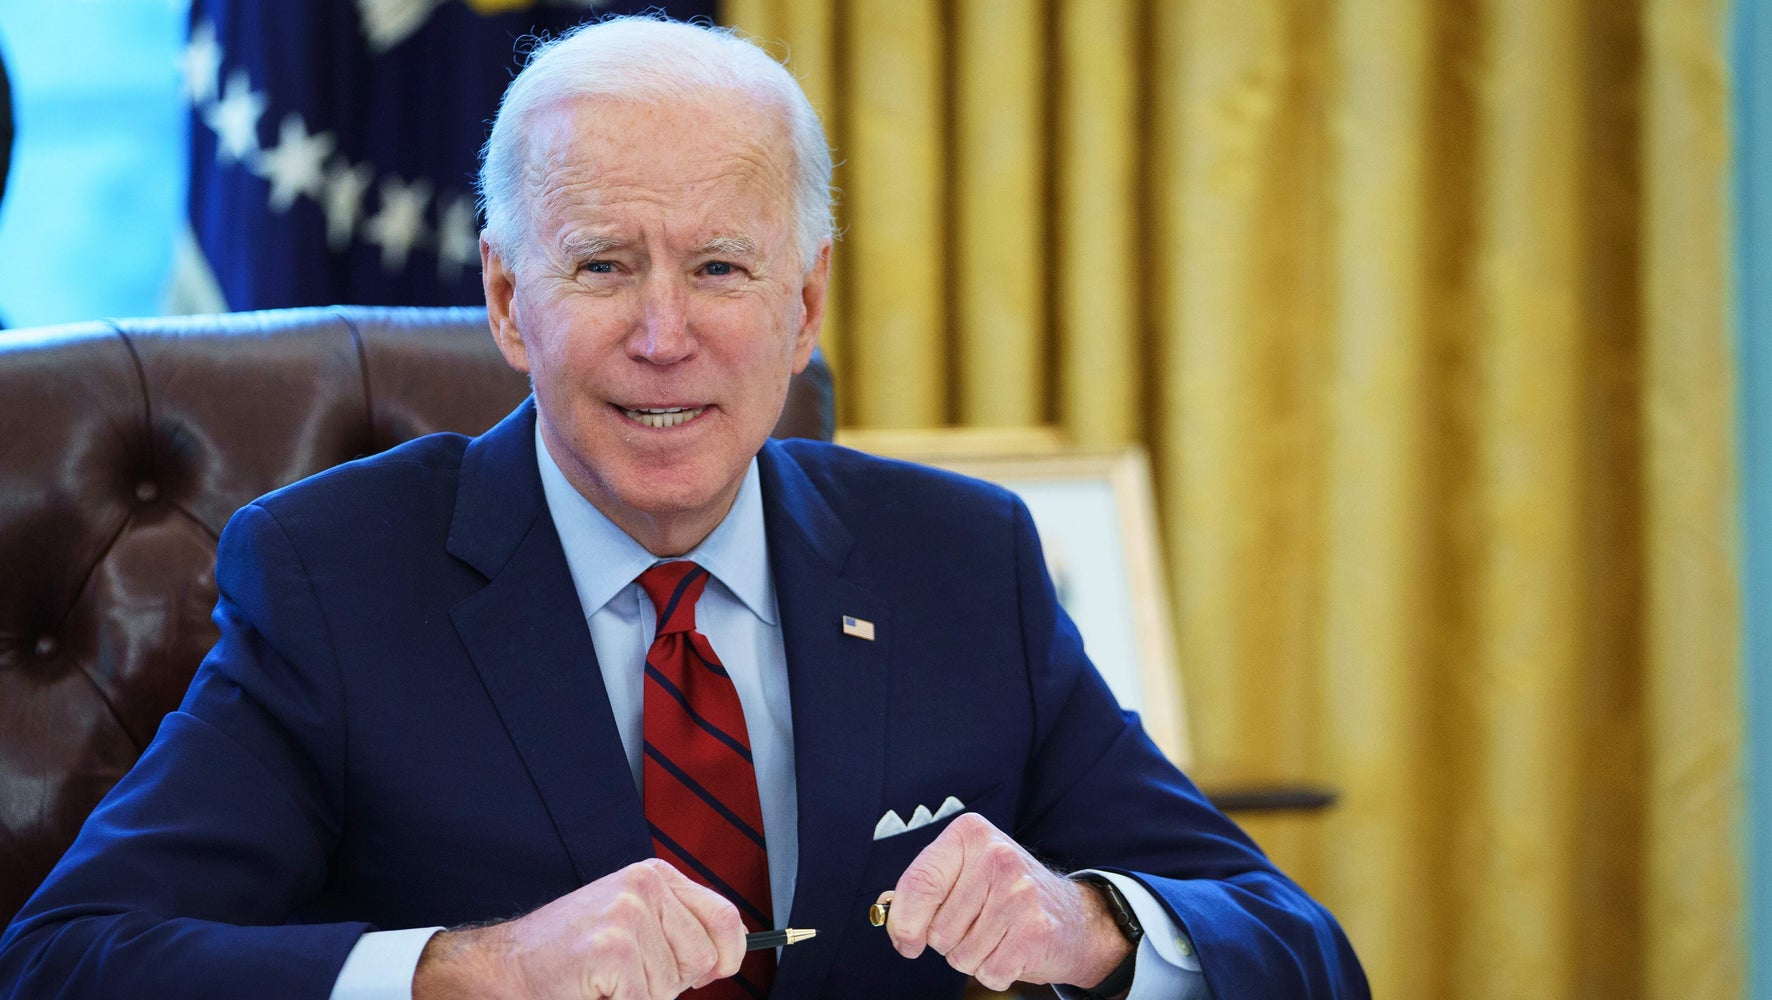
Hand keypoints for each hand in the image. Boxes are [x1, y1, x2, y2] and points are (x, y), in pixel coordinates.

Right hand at [413, 858, 746, 998]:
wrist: (507, 966)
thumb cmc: (570, 952)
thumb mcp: (632, 922)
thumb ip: (676, 930)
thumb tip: (727, 959)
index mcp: (654, 876)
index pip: (724, 916)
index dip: (729, 954)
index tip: (719, 971)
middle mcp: (644, 887)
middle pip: (703, 957)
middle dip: (674, 982)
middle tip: (631, 977)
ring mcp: (628, 915)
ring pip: (673, 985)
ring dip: (643, 995)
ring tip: (609, 979)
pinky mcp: (613, 948)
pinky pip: (645, 999)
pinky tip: (596, 987)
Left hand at [881, 813, 1132, 991]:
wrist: (1074, 916)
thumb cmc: (1007, 894)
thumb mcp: (966, 872)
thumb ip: (924, 886)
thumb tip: (885, 909)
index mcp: (971, 835)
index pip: (918, 884)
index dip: (904, 923)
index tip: (906, 942)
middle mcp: (996, 857)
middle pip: (937, 929)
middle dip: (948, 940)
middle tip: (979, 923)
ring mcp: (1018, 893)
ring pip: (960, 955)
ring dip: (972, 957)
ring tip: (997, 934)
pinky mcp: (1035, 930)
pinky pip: (988, 971)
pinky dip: (995, 971)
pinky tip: (1012, 949)